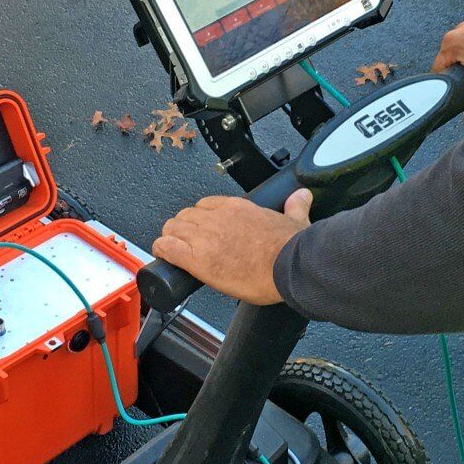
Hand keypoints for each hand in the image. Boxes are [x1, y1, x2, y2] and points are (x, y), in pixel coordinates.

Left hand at [151, 189, 313, 304]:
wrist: (290, 267)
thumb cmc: (292, 249)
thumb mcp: (296, 220)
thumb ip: (296, 206)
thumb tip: (302, 196)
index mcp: (238, 208)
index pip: (207, 204)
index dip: (200, 217)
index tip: (202, 227)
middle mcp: (218, 219)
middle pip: (186, 215)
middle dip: (183, 227)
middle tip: (185, 240)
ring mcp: (205, 238)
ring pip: (173, 228)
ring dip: (170, 237)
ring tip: (171, 247)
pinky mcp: (198, 259)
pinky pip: (168, 248)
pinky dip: (161, 249)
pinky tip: (161, 254)